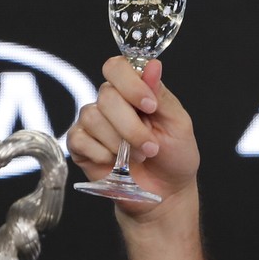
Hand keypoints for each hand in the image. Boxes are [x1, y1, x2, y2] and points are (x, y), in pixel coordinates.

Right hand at [68, 56, 199, 212]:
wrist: (165, 193)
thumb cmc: (174, 157)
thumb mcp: (178, 124)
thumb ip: (162, 95)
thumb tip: (152, 66)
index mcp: (134, 90)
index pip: (117, 67)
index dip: (130, 84)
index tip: (150, 106)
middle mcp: (110, 102)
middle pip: (107, 96)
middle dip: (131, 126)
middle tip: (150, 147)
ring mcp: (92, 122)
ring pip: (92, 117)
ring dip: (119, 143)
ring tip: (138, 157)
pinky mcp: (80, 144)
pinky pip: (80, 139)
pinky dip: (102, 153)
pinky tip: (116, 162)